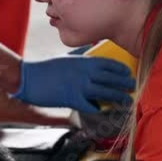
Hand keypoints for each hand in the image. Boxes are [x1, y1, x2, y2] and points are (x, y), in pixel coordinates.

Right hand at [13, 56, 134, 112]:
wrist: (28, 79)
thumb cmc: (45, 68)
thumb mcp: (65, 58)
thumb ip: (80, 55)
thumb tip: (90, 50)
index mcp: (83, 61)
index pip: (109, 64)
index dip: (121, 69)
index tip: (128, 73)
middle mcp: (85, 73)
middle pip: (111, 78)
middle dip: (125, 83)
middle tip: (133, 87)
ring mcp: (80, 86)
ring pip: (106, 92)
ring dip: (119, 97)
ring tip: (127, 101)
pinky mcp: (73, 99)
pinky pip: (91, 106)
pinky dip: (99, 109)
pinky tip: (103, 110)